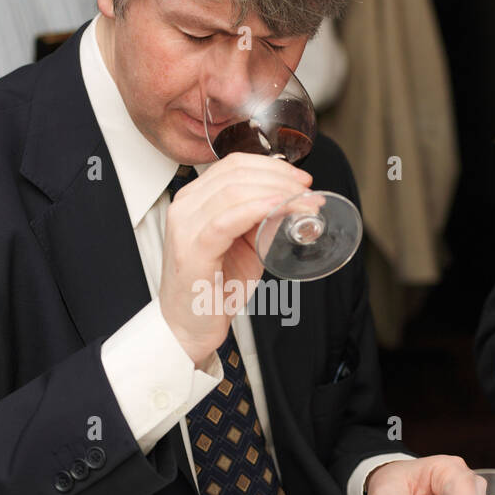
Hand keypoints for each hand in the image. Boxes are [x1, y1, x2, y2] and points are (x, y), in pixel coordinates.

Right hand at [160, 152, 311, 366]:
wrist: (189, 328)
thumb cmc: (214, 289)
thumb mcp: (244, 246)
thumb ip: (261, 221)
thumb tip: (291, 202)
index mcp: (195, 199)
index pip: (234, 165)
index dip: (272, 166)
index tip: (301, 180)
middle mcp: (185, 206)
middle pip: (237, 173)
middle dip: (280, 178)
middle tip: (309, 193)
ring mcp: (186, 226)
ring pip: (235, 190)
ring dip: (277, 192)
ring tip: (304, 204)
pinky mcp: (193, 249)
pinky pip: (228, 219)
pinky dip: (259, 209)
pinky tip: (280, 208)